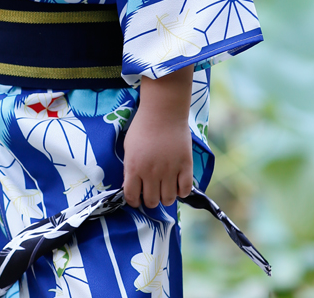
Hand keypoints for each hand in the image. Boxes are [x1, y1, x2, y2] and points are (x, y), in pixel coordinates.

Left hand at [123, 68, 193, 208]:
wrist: (163, 111)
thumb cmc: (142, 126)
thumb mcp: (128, 147)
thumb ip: (129, 167)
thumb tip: (132, 185)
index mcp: (134, 167)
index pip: (131, 197)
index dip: (134, 201)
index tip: (136, 199)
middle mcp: (151, 173)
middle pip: (151, 201)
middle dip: (150, 200)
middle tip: (152, 193)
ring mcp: (170, 170)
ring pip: (168, 200)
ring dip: (166, 198)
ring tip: (165, 190)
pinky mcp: (185, 166)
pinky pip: (185, 190)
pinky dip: (181, 192)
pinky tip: (178, 185)